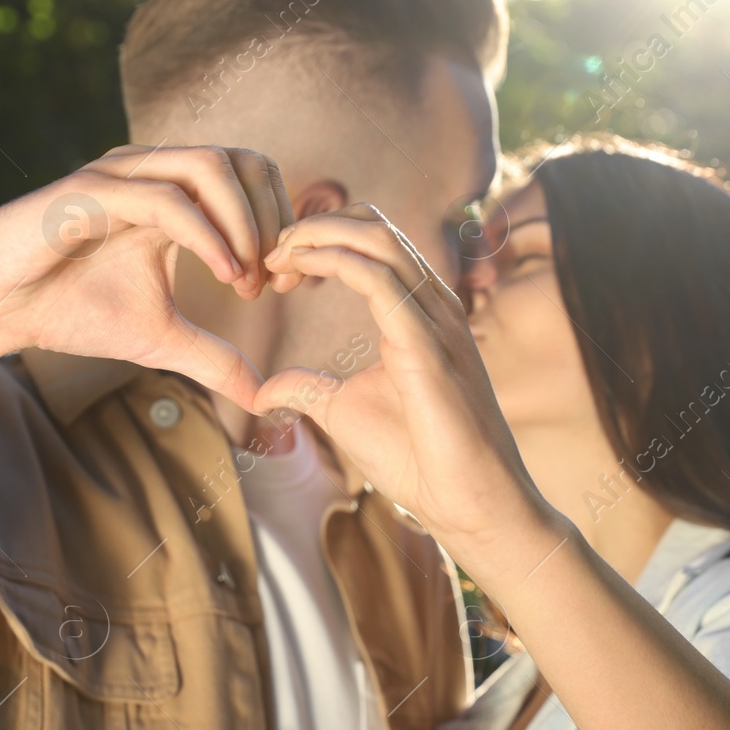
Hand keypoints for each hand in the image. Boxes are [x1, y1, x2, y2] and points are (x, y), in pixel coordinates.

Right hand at [0, 144, 292, 410]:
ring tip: (247, 282)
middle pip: (246, 159)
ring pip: (210, 164)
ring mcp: (121, 176)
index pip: (254, 178)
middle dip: (274, 220)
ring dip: (244, 223)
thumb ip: (214, 358)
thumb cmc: (68, 308)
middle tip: (276, 283)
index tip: (288, 288)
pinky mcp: (90, 193)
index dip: (284, 226)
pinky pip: (164, 197)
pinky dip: (206, 235)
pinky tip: (224, 276)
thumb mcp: (160, 339)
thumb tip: (264, 396)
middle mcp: (152, 171)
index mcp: (174, 193)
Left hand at [253, 204, 545, 547]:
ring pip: (377, 239)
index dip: (320, 241)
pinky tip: (297, 270)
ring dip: (318, 235)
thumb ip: (308, 389)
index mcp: (418, 312)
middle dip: (314, 228)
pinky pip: (377, 279)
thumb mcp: (345, 412)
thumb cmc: (419, 458)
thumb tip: (263, 392)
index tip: (277, 270)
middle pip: (373, 227)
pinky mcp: (426, 343)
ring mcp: (434, 319)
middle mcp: (431, 304)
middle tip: (271, 256)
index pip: (371, 243)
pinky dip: (332, 261)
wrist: (467, 503)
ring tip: (278, 256)